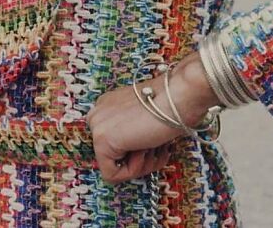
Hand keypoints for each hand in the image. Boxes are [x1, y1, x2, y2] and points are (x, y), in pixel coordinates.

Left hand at [86, 53, 217, 183]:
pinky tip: (145, 149)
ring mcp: (97, 126)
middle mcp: (98, 114)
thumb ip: (133, 132)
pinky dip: (133, 170)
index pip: (115, 145)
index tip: (153, 143)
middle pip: (114, 158)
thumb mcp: (144, 119)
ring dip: (141, 164)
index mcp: (108, 107)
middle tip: (155, 148)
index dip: (138, 151)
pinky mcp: (101, 140)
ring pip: (114, 168)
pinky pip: (112, 174)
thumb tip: (135, 152)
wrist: (175, 98)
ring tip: (154, 146)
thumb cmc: (168, 106)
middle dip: (139, 159)